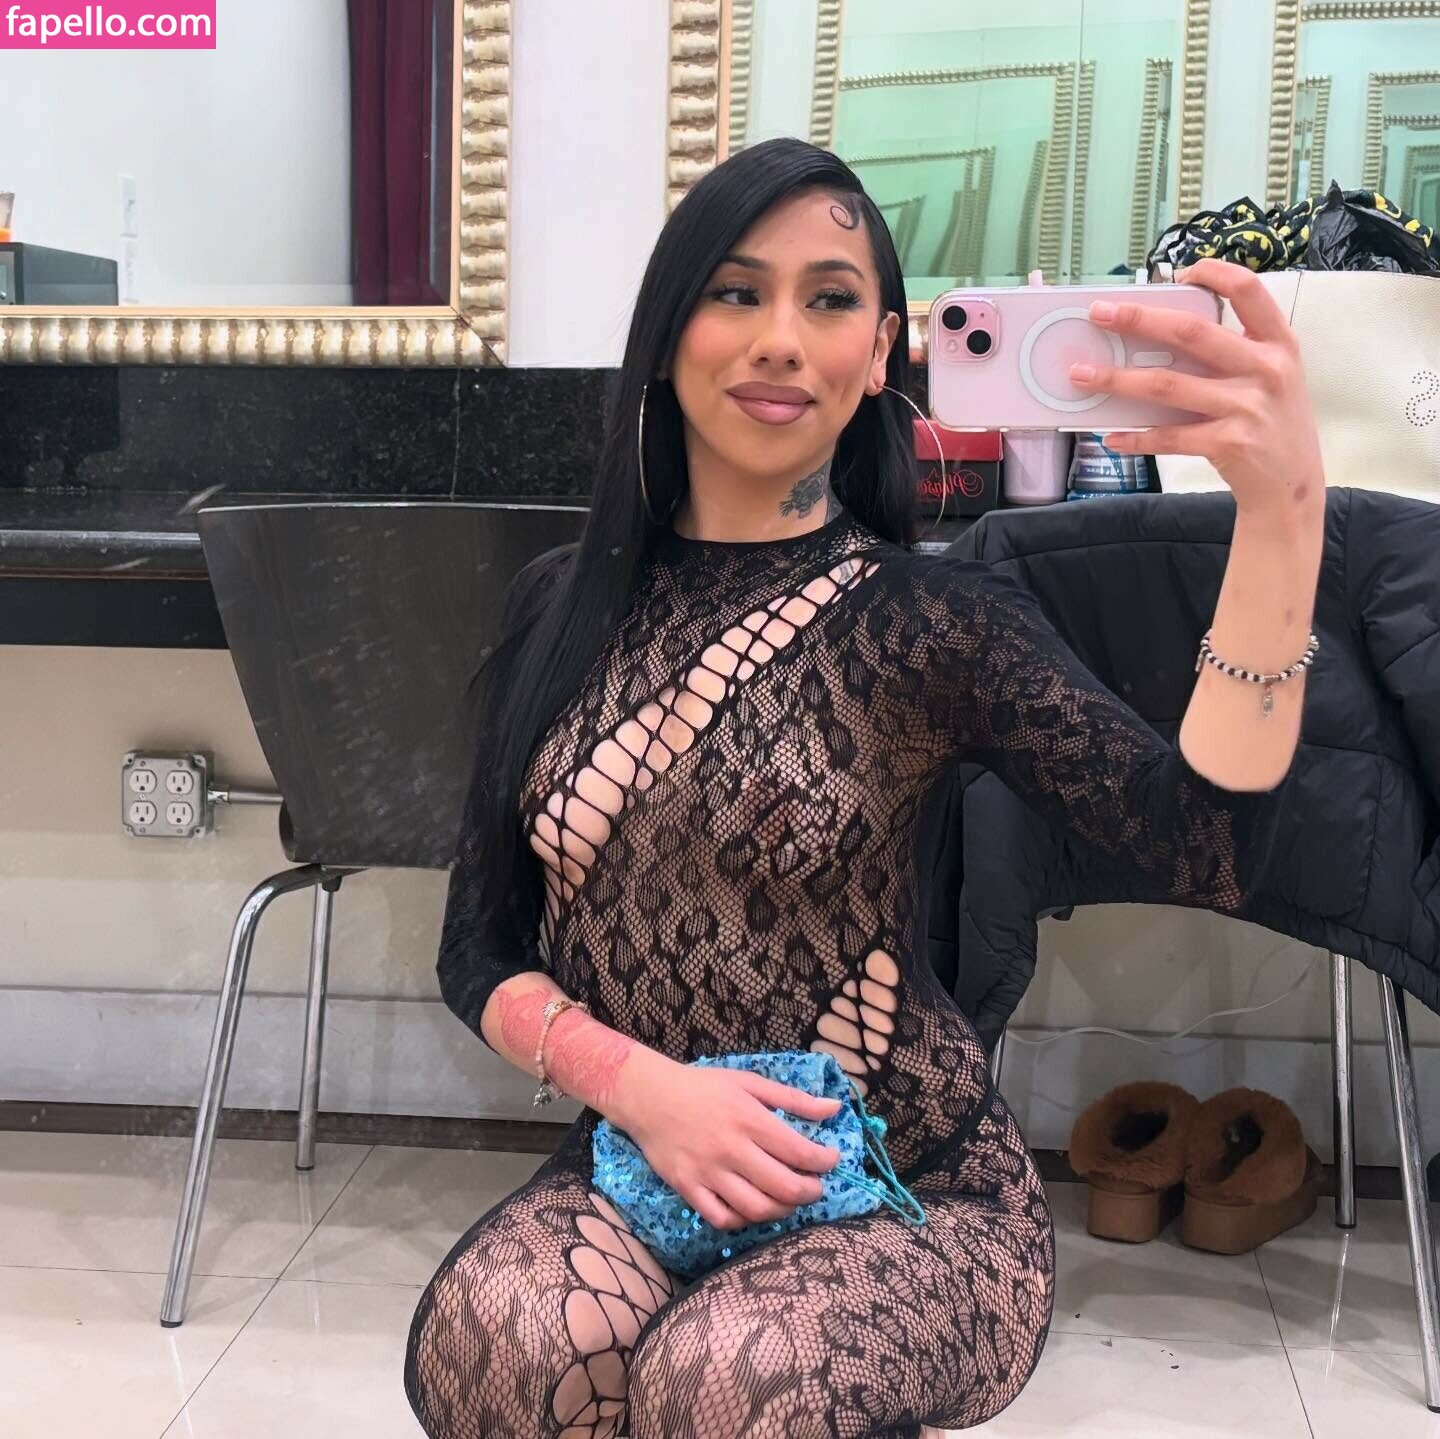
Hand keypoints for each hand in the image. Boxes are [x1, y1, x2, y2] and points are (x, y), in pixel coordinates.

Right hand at [620, 1059, 843, 1231]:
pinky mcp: (688, 1189)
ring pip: (756, 1208)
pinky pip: (723, 1218)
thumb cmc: (704, 1087)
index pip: (798, 1151)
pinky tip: (754, 1208)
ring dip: (783, 1210)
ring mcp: (708, 1173)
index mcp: (749, 1119)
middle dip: (810, 1191)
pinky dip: (744, 1220)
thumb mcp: (750, 1083)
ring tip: (790, 1200)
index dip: (824, 1161)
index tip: (831, 1160)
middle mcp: (731, 1149)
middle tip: (816, 1186)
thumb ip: (793, 1099)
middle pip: (783, 1186)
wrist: (650, 1097)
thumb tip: (835, 1108)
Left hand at [1069, 259, 1324, 521]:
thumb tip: (1158, 337)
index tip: (1177, 272)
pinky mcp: (1229, 443)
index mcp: (1278, 343)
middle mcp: (1267, 369)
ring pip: (1168, 385)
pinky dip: (1136, 438)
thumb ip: (1230, 353)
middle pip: (1191, 333)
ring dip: (1118, 379)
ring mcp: (1248, 407)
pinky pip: (1169, 436)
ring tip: (1081, 375)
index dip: (1213, 273)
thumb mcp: (1270, 377)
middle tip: (1099, 313)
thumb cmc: (1271, 422)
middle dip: (1139, 319)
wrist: (1293, 484)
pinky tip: (1111, 436)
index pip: (1249, 290)